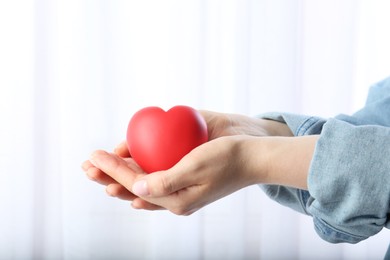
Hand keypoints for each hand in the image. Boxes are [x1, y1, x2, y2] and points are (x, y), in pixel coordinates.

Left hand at [84, 135, 262, 214]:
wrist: (252, 159)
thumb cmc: (227, 158)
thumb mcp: (196, 167)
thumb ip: (165, 181)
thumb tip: (135, 191)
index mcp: (176, 199)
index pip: (135, 183)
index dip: (112, 169)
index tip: (94, 155)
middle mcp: (176, 201)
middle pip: (134, 189)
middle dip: (109, 177)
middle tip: (86, 166)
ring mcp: (181, 196)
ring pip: (142, 189)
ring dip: (120, 178)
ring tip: (99, 172)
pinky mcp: (186, 188)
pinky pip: (155, 186)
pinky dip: (139, 181)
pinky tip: (130, 180)